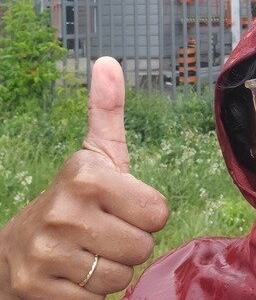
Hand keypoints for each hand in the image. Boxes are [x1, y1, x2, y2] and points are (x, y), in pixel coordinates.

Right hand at [0, 57, 169, 298]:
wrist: (14, 249)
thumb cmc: (74, 199)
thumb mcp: (95, 155)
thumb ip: (107, 112)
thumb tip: (108, 62)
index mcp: (86, 174)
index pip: (158, 212)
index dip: (146, 215)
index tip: (120, 208)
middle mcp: (62, 209)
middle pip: (142, 246)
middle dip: (130, 244)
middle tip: (104, 234)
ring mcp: (46, 252)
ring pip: (121, 276)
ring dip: (112, 270)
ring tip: (89, 253)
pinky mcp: (37, 288)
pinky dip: (91, 294)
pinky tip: (73, 275)